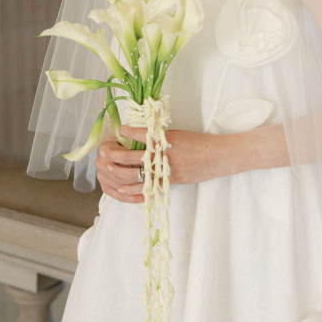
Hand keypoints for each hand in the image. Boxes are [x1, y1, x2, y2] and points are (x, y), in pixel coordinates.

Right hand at [95, 136, 144, 203]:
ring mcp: (101, 177)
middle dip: (136, 178)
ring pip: (120, 187)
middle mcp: (100, 163)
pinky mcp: (104, 187)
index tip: (149, 166)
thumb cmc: (124, 143)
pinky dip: (131, 198)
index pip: (121, 159)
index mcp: (105, 150)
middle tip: (152, 180)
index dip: (135, 163)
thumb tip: (147, 154)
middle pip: (120, 175)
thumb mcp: (128, 140)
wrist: (113, 149)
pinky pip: (118, 196)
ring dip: (135, 190)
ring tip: (150, 189)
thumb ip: (133, 146)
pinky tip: (143, 198)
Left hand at [115, 125, 236, 195]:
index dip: (124, 132)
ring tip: (106, 167)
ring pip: (132, 175)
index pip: (138, 134)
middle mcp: (162, 156)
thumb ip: (158, 137)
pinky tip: (120, 189)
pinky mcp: (168, 184)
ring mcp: (164, 172)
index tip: (117, 131)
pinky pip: (144, 191)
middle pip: (128, 157)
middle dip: (111, 154)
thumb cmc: (199, 142)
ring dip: (115, 171)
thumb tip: (137, 137)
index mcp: (164, 139)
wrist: (219, 156)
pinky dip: (130, 191)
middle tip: (103, 150)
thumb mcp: (177, 134)